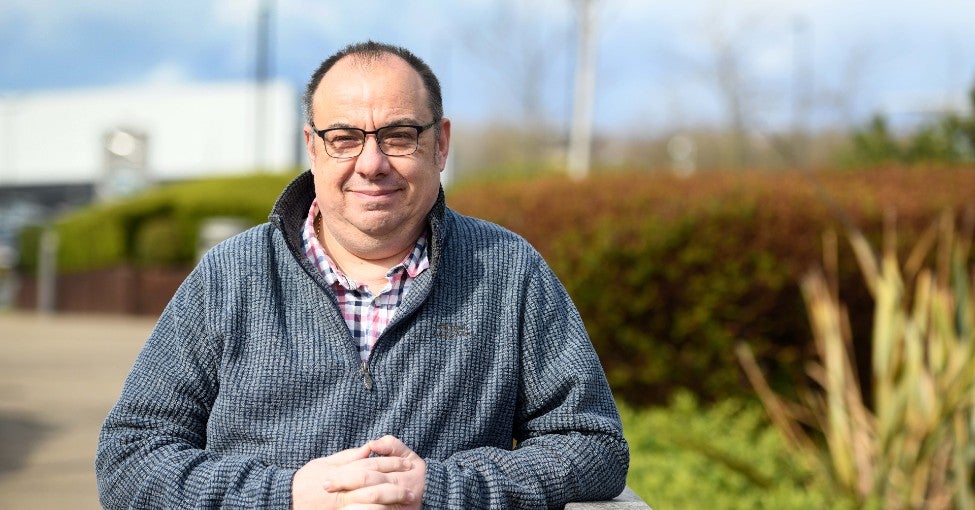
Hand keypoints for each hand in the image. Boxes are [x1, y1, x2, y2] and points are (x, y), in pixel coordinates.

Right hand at [292, 443, 415, 509]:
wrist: (285, 501)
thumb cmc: (305, 482)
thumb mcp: (325, 463)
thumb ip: (348, 457)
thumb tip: (368, 449)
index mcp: (341, 475)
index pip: (370, 467)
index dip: (390, 463)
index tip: (407, 463)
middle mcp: (342, 492)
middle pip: (374, 487)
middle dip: (394, 487)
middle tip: (412, 489)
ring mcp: (342, 507)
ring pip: (370, 505)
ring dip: (389, 503)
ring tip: (406, 502)